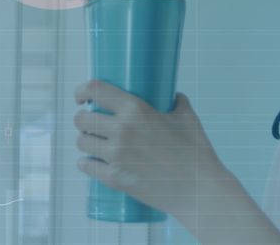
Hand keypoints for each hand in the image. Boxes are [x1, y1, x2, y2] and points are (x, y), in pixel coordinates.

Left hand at [72, 79, 233, 217]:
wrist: (198, 189)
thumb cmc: (195, 152)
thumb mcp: (187, 117)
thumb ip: (176, 102)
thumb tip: (171, 95)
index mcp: (136, 109)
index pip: (95, 89)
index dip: (82, 90)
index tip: (82, 97)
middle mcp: (121, 130)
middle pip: (82, 119)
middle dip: (83, 119)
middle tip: (92, 123)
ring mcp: (116, 156)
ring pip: (81, 142)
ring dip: (86, 140)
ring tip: (95, 142)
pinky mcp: (114, 178)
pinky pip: (86, 166)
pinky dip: (87, 162)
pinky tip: (92, 160)